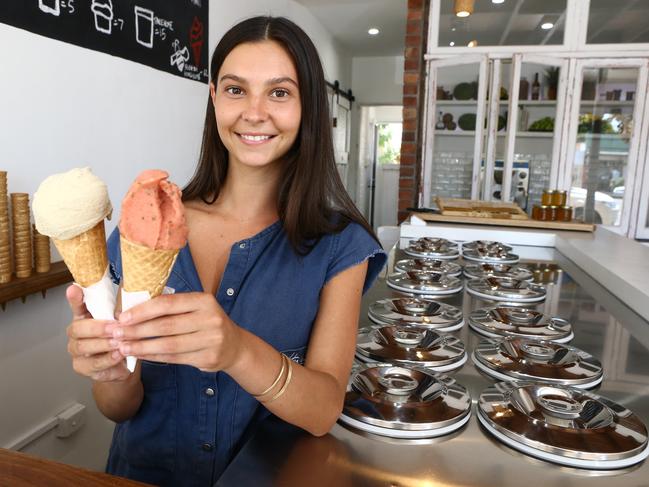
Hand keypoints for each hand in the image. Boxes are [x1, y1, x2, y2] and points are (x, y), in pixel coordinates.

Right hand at [66, 285, 129, 381]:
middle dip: (97, 328)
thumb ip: (120, 311)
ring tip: (119, 342)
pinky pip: (94, 364)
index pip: (76, 305)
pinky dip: (108, 359)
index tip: (74, 289)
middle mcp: (76, 333)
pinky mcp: (83, 367)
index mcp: (84, 317)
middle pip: (77, 329)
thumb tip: (132, 295)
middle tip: (114, 328)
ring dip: (104, 344)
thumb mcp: (122, 322)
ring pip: (84, 347)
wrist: (123, 364)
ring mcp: (76, 351)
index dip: (74, 298)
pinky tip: (119, 355)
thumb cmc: (120, 337)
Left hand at [111, 292, 242, 371]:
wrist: (234, 346)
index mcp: (204, 300)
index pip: (168, 304)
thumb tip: (132, 309)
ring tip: (123, 347)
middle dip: (137, 330)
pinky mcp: (208, 358)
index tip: (122, 317)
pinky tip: (141, 355)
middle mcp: (211, 319)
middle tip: (116, 334)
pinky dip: (154, 357)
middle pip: (166, 325)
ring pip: (168, 344)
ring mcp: (212, 340)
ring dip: (142, 347)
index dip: (142, 311)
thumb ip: (172, 307)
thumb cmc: (206, 322)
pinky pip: (175, 358)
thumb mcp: (196, 308)